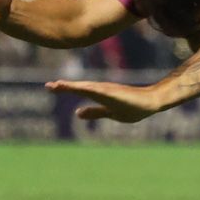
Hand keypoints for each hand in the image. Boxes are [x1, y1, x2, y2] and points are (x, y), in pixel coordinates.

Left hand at [48, 78, 162, 122]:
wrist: (151, 102)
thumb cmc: (133, 106)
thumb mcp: (110, 112)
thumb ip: (94, 112)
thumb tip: (77, 113)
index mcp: (99, 94)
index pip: (78, 91)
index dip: (64, 88)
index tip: (50, 86)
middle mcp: (101, 90)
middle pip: (79, 88)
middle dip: (63, 87)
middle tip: (48, 86)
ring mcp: (107, 90)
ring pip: (86, 88)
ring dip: (72, 87)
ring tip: (58, 85)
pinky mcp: (114, 93)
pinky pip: (98, 91)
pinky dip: (87, 89)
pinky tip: (79, 88)